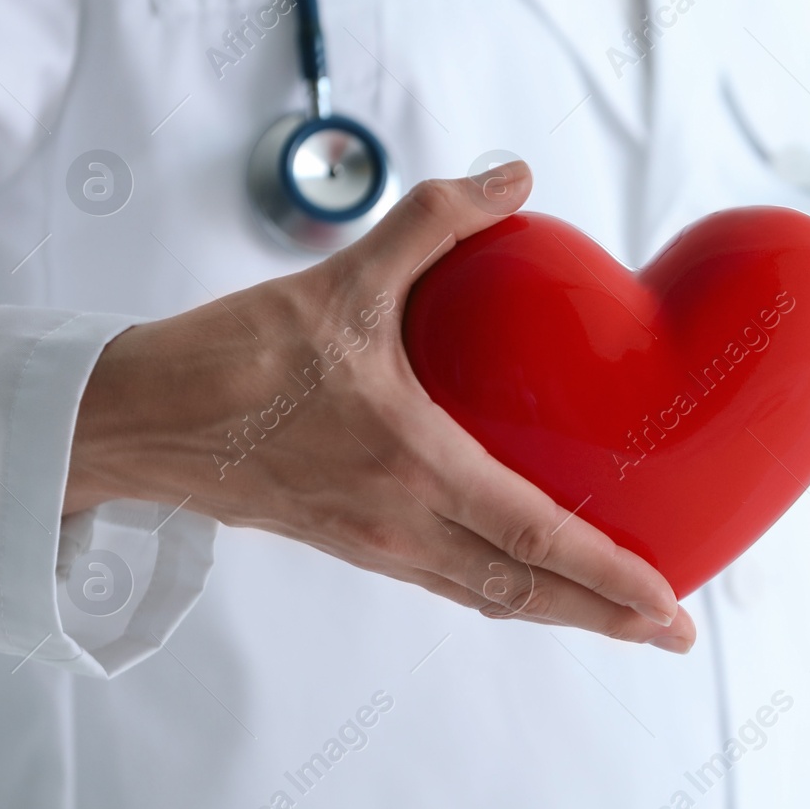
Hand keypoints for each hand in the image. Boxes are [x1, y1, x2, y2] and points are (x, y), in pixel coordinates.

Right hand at [64, 162, 694, 651]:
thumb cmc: (233, 357)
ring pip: (489, 599)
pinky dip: (507, 591)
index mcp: (411, 465)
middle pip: (525, 593)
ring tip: (621, 617)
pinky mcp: (354, 545)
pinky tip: (531, 578)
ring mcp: (376, 546)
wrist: (136, 421)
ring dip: (561, 613)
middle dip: (607, 618)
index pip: (535, 537)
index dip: (611, 576)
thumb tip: (513, 175)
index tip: (669, 606)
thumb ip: (434, 221)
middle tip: (673, 632)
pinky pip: (451, 584)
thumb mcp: (344, 278)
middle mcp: (400, 523)